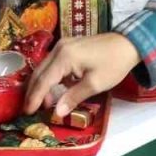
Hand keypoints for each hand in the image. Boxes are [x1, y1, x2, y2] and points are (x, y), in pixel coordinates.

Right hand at [24, 33, 142, 118]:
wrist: (129, 44)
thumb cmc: (114, 64)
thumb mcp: (95, 84)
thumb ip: (73, 97)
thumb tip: (57, 112)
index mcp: (64, 57)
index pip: (43, 80)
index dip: (35, 98)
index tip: (27, 112)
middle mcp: (59, 48)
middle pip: (39, 73)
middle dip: (33, 92)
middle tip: (29, 110)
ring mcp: (62, 45)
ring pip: (44, 68)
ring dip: (41, 85)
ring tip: (41, 103)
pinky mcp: (68, 46)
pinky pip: (52, 64)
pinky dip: (49, 77)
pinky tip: (53, 90)